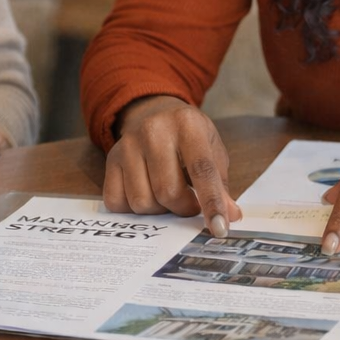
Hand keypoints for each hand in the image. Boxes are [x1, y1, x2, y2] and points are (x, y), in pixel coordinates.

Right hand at [102, 95, 240, 235]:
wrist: (152, 111)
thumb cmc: (188, 136)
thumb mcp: (212, 149)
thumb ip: (219, 183)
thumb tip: (230, 216)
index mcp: (187, 124)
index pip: (201, 169)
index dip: (212, 202)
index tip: (219, 229)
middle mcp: (153, 130)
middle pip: (167, 191)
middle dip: (183, 208)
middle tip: (190, 203)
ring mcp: (127, 145)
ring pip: (142, 201)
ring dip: (159, 210)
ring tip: (167, 196)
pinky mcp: (110, 159)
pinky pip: (117, 202)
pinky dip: (133, 209)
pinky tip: (145, 193)